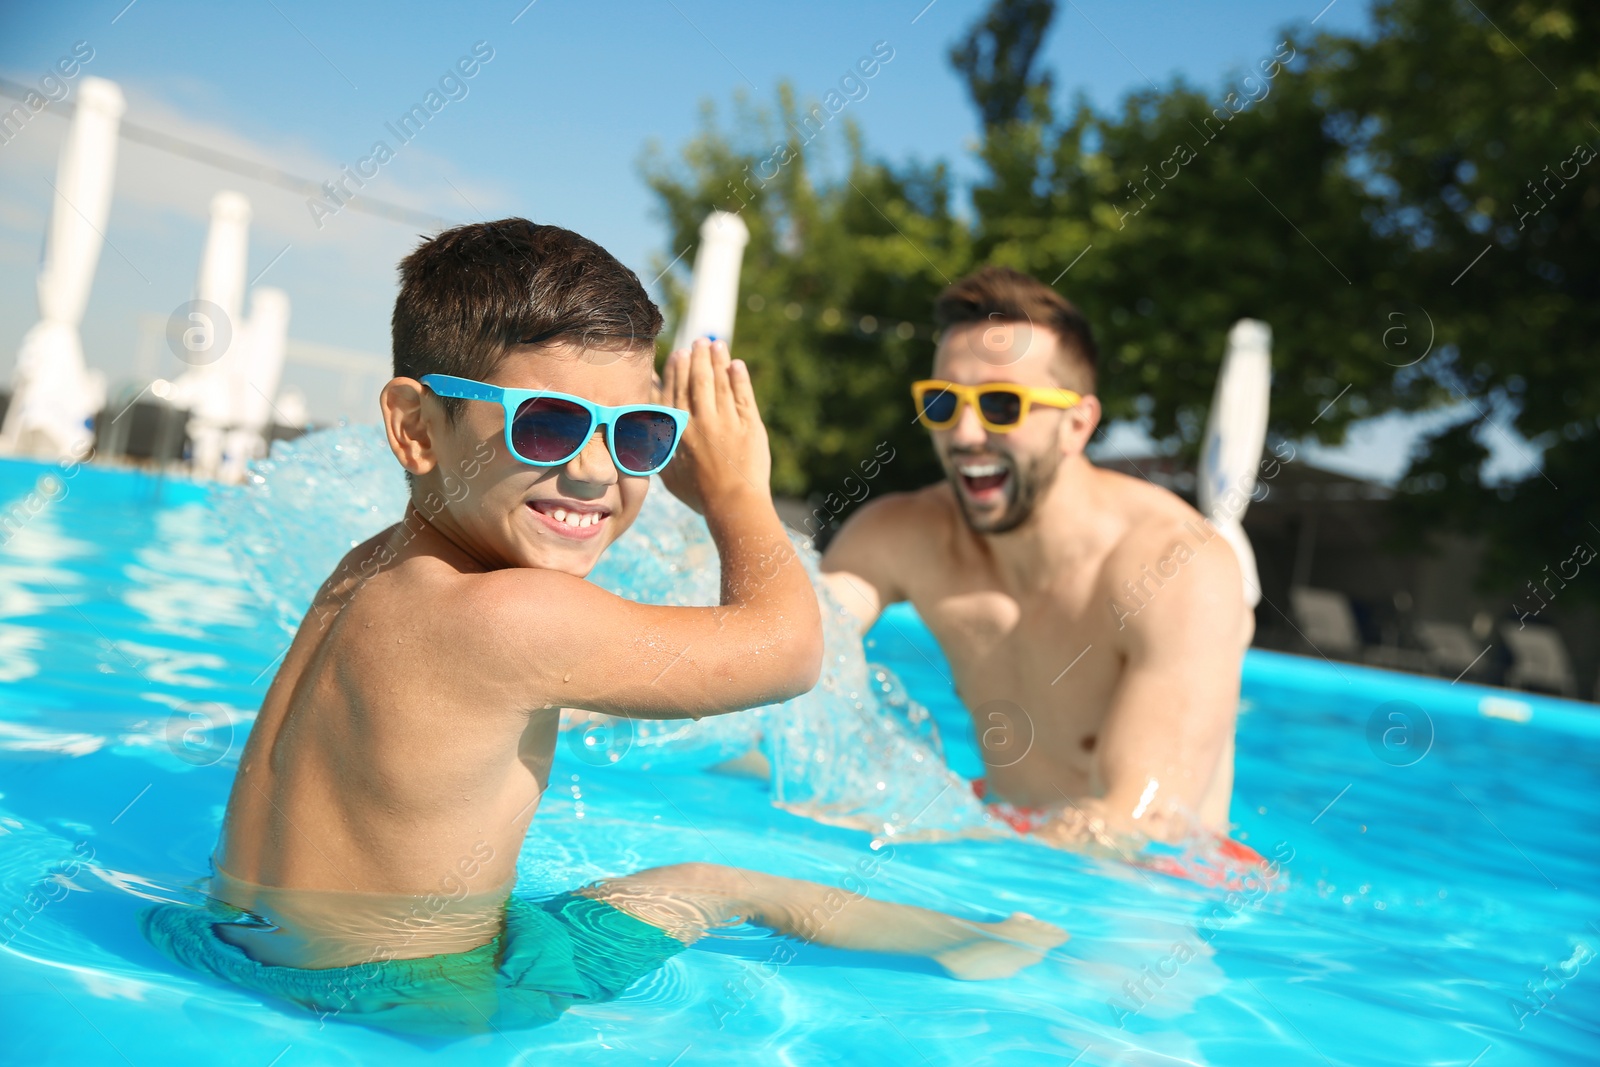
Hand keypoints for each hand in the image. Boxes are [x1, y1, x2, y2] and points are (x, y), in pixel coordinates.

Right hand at [656, 339, 770, 514]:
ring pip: (719, 383)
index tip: (677, 354)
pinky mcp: (750, 425)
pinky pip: (743, 395)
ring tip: (717, 344)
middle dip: (697, 358)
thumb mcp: (668, 473)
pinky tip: (737, 364)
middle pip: (697, 381)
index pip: (675, 392)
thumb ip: (655, 447)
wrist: (733, 505)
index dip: (677, 371)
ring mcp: (726, 421)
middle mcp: (700, 421)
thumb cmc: (699, 494)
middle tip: (699, 341)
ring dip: (717, 360)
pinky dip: (740, 378)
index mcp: (679, 432)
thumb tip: (637, 432)